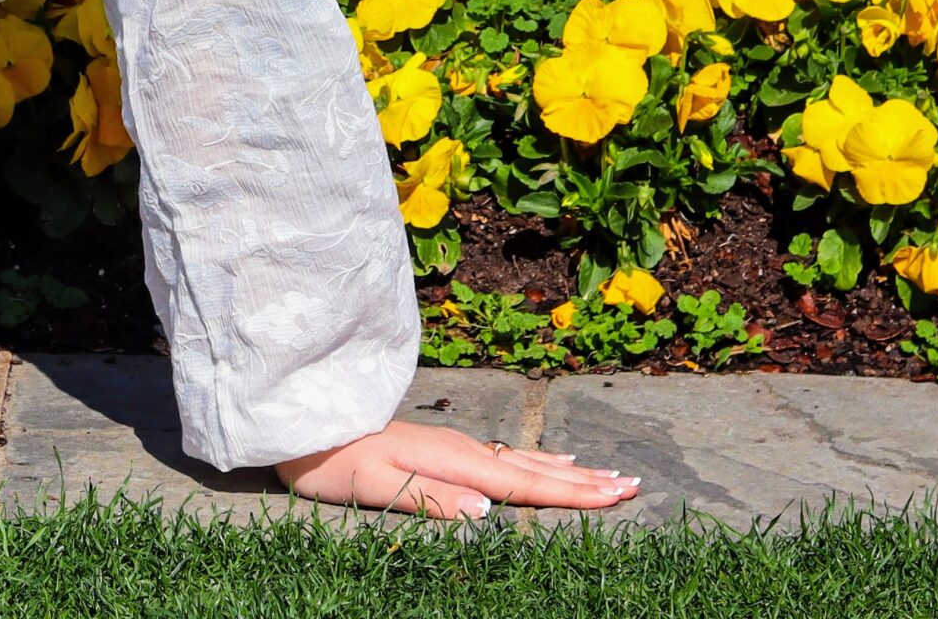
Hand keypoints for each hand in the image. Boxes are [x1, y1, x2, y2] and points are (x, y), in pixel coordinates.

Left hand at [277, 417, 640, 520]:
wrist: (303, 424)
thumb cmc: (333, 462)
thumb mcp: (375, 487)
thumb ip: (433, 500)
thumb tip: (490, 512)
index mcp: (452, 461)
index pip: (522, 484)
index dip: (571, 494)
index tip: (617, 495)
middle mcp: (460, 449)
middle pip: (533, 469)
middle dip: (584, 481)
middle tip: (633, 486)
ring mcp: (453, 446)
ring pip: (523, 460)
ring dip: (567, 470)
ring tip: (606, 474)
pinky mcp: (442, 449)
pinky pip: (505, 457)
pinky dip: (537, 463)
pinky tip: (548, 463)